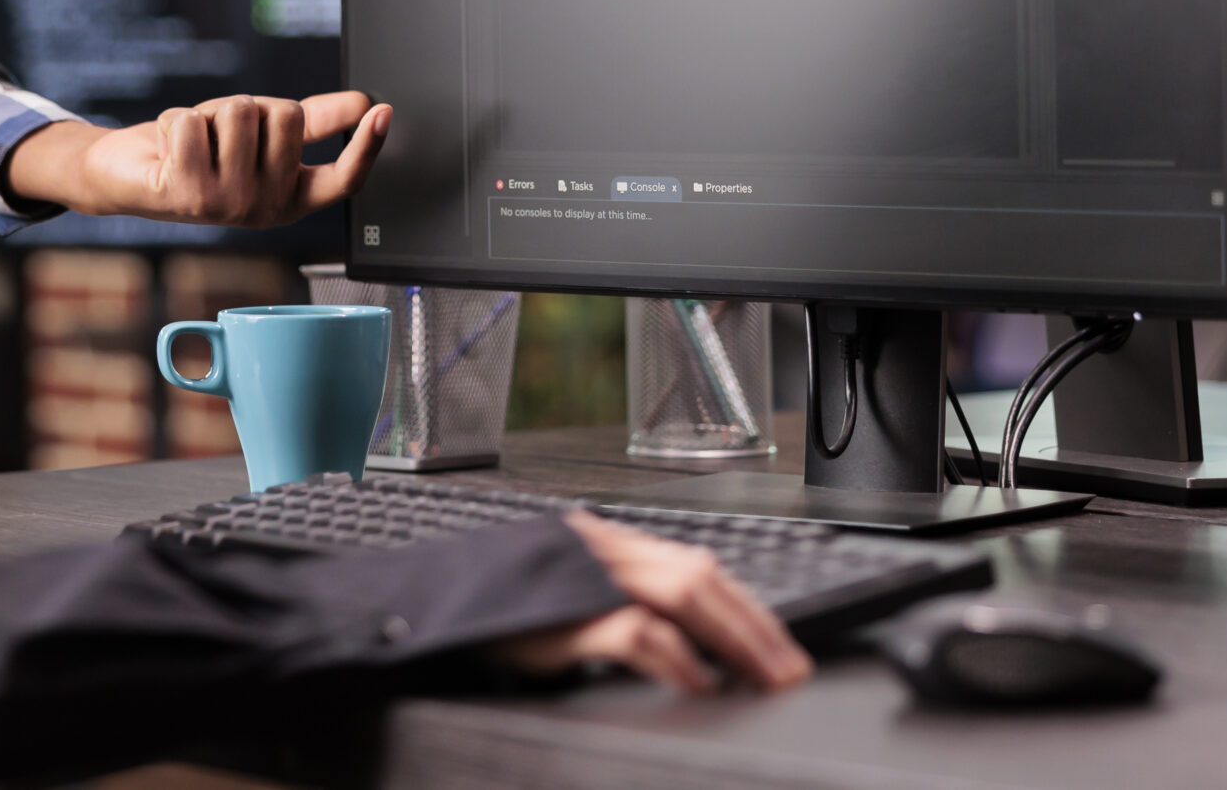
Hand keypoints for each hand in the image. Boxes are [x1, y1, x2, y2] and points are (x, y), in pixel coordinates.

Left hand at [4, 92, 389, 226]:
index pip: (342, 180)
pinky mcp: (188, 195)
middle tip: (225, 134)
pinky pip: (195, 121)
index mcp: (290, 198)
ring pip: (241, 112)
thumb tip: (364, 105)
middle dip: (253, 106)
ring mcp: (228, 206)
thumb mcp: (261, 135)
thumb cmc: (200, 152)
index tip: (381, 111)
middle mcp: (264, 209)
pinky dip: (176, 120)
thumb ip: (315, 121)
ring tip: (198, 143)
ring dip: (212, 113)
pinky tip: (169, 150)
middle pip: (287, 117)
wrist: (128, 174)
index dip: (366, 147)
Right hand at [489, 512, 814, 694]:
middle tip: (787, 669)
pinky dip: (676, 655)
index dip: (746, 607)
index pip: (697, 567)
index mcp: (611, 546)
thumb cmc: (505, 609)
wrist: (438, 601)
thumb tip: (691, 647)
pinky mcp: (566, 616)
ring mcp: (586, 578)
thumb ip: (622, 607)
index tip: (780, 646)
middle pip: (699, 577)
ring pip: (680, 592)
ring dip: (732, 637)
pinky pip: (634, 630)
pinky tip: (699, 680)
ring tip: (761, 676)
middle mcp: (606, 552)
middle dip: (754, 625)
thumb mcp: (571, 601)